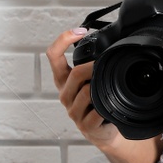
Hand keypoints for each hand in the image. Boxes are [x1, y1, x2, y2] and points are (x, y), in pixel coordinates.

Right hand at [46, 27, 118, 146]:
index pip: (53, 55)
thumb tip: (109, 40)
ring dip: (99, 86)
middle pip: (74, 73)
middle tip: (106, 64)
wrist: (103, 132)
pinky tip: (109, 106)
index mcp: (63, 80)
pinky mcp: (85, 125)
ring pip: (85, 92)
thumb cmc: (97, 101)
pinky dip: (104, 107)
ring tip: (109, 86)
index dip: (63, 39)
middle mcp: (64, 94)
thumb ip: (91, 63)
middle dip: (92, 66)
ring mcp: (73, 111)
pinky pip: (95, 112)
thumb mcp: (90, 80)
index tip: (80, 31)